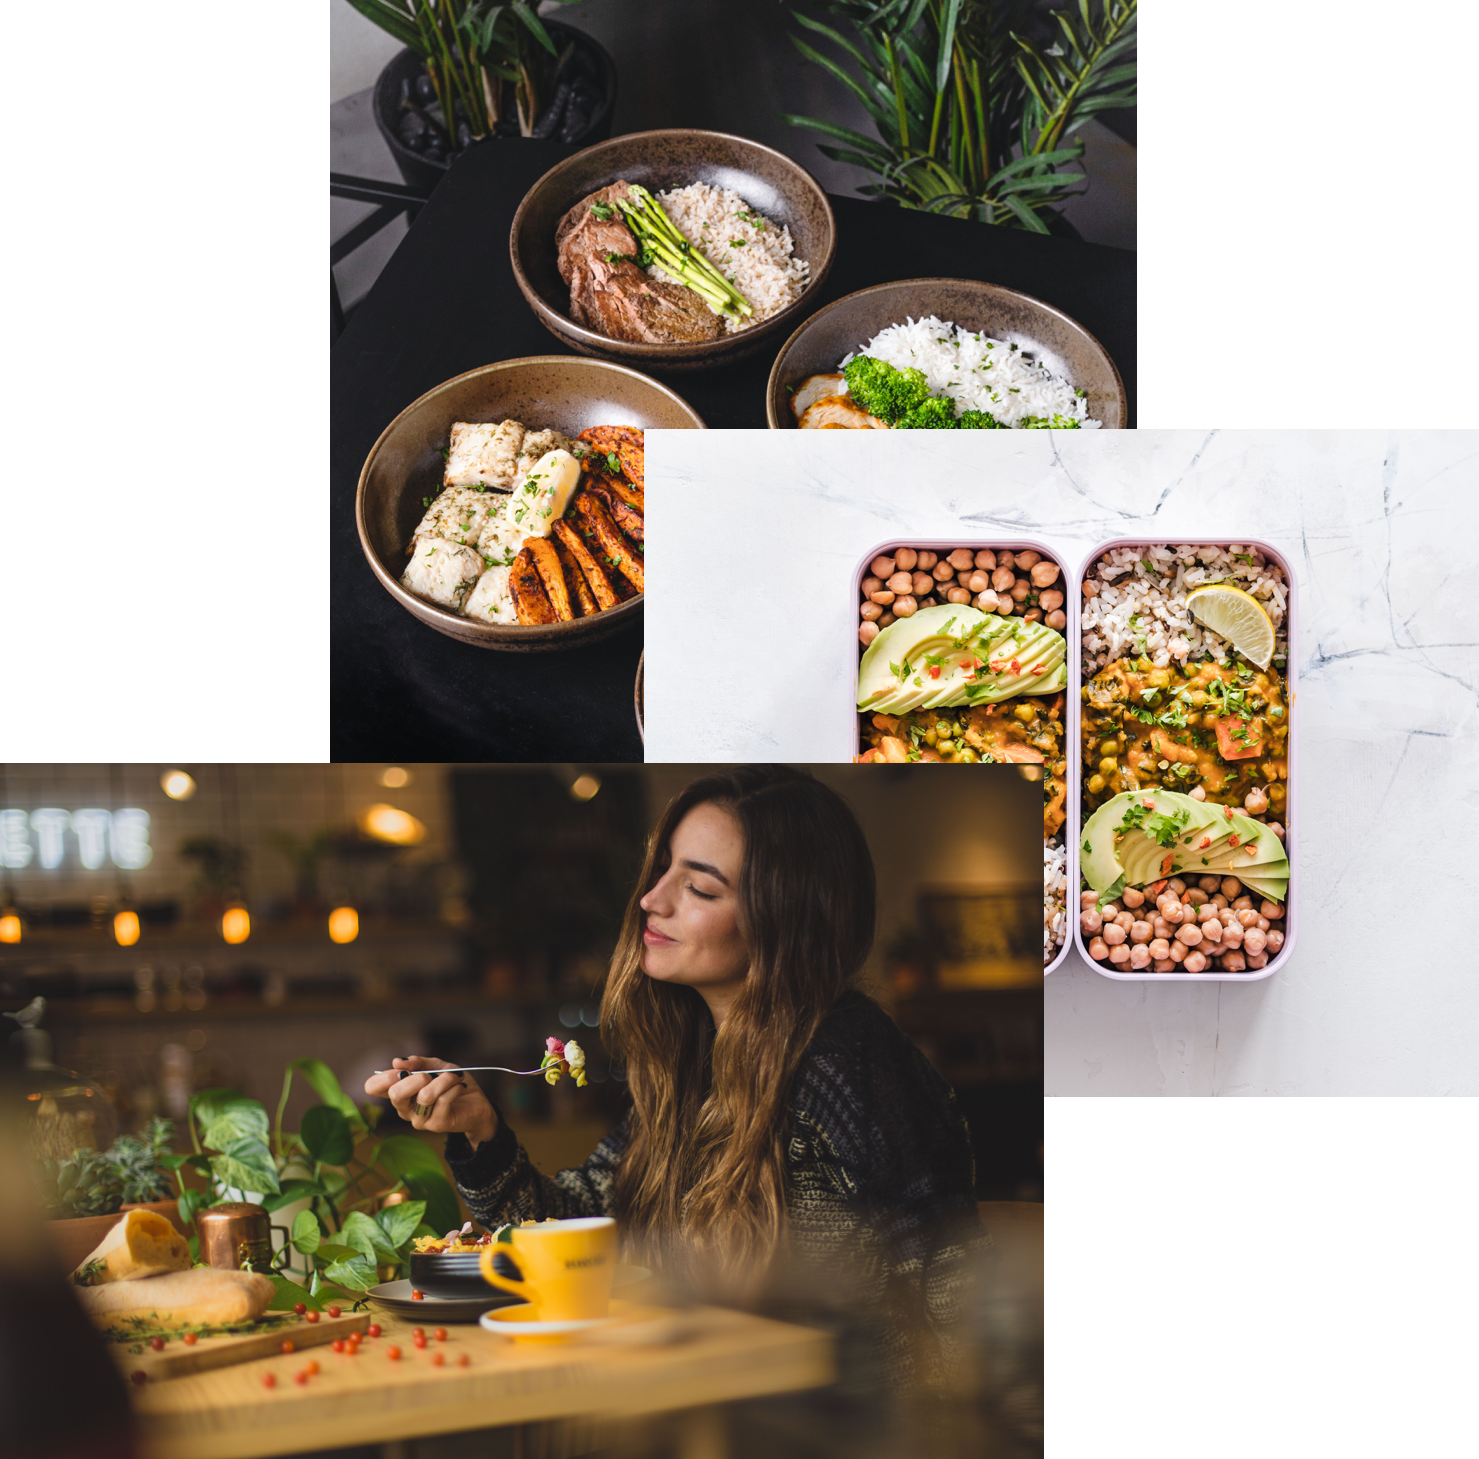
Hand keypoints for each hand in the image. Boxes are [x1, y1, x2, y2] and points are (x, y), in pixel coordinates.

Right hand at [363, 1057, 497, 1149]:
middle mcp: (404, 1109)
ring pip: (425, 1095)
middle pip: (395, 1093)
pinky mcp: (436, 1125)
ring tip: (454, 1076)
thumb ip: (418, 1062)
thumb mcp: (436, 1066)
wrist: (476, 1102)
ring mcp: (419, 1119)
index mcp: (399, 1093)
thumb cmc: (452, 1083)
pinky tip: (459, 1086)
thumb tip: (397, 1062)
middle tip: (431, 1075)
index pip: (373, 1087)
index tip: (403, 1069)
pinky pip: (443, 1100)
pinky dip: (454, 1087)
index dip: (384, 1076)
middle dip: (416, 1077)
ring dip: (444, 1079)